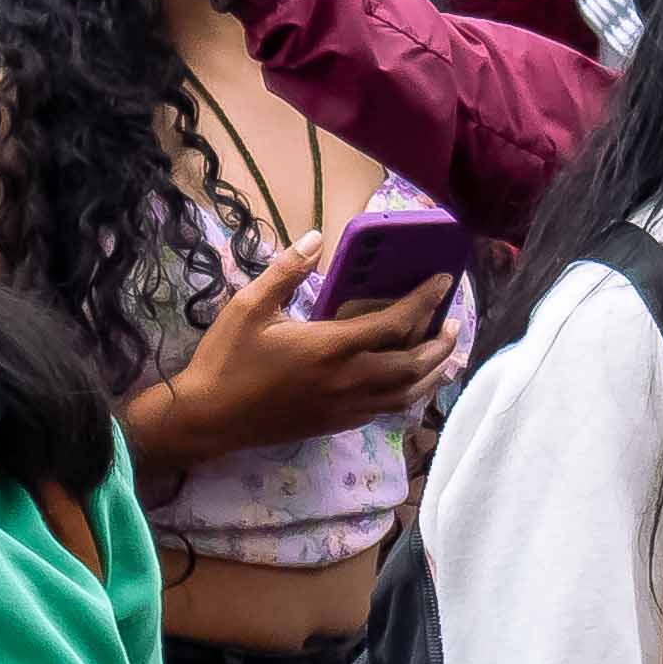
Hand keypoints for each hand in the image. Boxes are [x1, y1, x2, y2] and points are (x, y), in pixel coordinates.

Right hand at [156, 244, 457, 463]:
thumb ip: (286, 271)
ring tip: (446, 353)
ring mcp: (345, 407)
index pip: (395, 323)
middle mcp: (347, 380)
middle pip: (414, 364)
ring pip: (407, 394)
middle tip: (453, 320)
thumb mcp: (249, 306)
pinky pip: (387, 410)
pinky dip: (409, 394)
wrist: (208, 419)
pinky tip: (410, 382)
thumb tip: (316, 238)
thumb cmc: (227, 359)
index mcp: (330, 347)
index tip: (444, 281)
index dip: (425, 300)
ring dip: (434, 372)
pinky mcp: (337, 425)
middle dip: (442, 342)